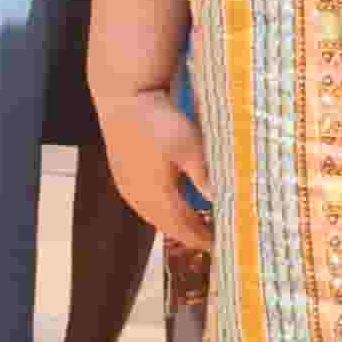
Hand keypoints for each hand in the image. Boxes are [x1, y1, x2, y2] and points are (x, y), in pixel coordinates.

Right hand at [101, 87, 216, 253]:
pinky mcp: (121, 176)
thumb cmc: (158, 119)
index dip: (201, 238)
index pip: (183, 227)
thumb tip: (220, 200)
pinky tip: (168, 205)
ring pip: (153, 216)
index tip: (219, 244)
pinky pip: (143, 204)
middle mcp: (138, 197)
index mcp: (157, 194)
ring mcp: (126, 187)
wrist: (123, 97)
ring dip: (173, 224)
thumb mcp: (188, 145)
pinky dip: (160, 211)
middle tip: (210, 239)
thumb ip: (203, 175)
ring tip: (194, 226)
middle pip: (167, 226)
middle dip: (189, 234)